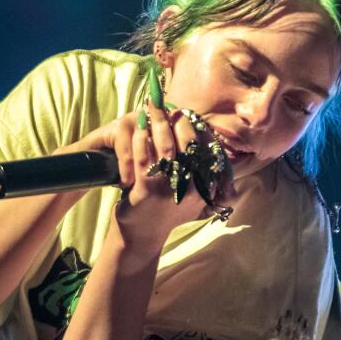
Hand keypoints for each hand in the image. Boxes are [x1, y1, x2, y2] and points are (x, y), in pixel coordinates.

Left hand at [60, 102, 237, 253]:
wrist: (142, 238)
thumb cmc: (164, 210)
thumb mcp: (190, 195)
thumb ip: (200, 172)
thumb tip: (201, 137)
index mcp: (203, 188)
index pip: (202, 148)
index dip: (192, 126)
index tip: (183, 110)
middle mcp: (189, 189)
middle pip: (185, 144)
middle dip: (174, 119)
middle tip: (164, 101)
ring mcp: (168, 191)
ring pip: (164, 148)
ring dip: (156, 123)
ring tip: (150, 107)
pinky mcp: (146, 192)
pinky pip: (143, 158)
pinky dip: (141, 138)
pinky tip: (137, 126)